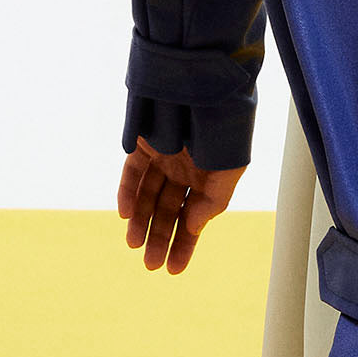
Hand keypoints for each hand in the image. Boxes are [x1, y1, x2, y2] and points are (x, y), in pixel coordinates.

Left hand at [117, 136, 246, 273]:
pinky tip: (126, 213)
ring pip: (148, 195)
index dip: (184, 244)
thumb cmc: (226, 125)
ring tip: (134, 243)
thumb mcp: (231, 168)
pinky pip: (132, 173)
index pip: (193, 217)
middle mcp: (185, 169)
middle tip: (150, 264)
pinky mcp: (143, 143)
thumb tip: (193, 226)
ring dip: (141, 220)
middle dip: (160, 238)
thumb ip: (214, 200)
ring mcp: (164, 156)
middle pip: (168, 210)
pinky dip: (128, 192)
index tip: (174, 270)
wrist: (207, 86)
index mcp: (208, 176)